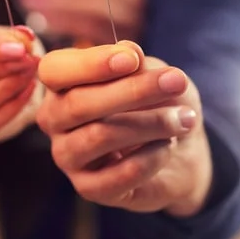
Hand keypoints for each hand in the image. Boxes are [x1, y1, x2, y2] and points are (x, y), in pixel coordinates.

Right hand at [36, 41, 210, 216]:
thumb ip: (138, 65)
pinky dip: (153, 156)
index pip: (55, 70)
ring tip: (184, 119)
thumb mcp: (155, 75)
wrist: (180, 153)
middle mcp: (55, 119)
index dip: (90, 64)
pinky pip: (120, 172)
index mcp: (61, 84)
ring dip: (151, 124)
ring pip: (99, 136)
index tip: (132, 59)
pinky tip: (168, 147)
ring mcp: (67, 156)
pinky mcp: (89, 188)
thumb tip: (129, 50)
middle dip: (132, 91)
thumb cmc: (159, 104)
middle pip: (78, 104)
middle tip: (177, 82)